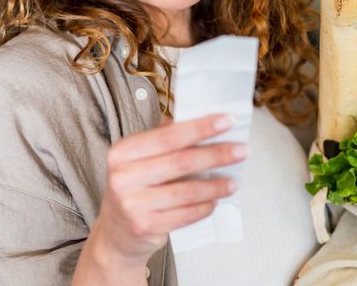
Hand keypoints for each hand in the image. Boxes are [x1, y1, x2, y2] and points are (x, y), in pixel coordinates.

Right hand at [85, 114, 246, 266]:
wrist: (115, 235)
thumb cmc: (133, 191)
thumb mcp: (138, 162)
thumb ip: (164, 141)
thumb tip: (204, 122)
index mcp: (122, 153)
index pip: (168, 136)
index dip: (200, 128)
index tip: (226, 122)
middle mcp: (123, 177)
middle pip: (181, 161)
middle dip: (217, 154)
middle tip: (241, 151)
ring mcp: (132, 203)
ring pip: (187, 190)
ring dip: (216, 185)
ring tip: (233, 182)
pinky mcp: (145, 226)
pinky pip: (186, 214)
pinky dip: (205, 206)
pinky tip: (215, 200)